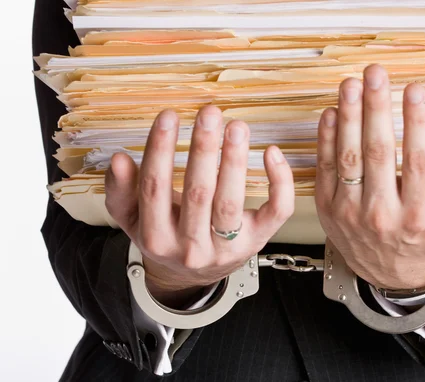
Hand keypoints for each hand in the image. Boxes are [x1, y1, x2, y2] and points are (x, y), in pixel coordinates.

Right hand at [105, 107, 293, 305]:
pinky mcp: (258, 240)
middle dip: (204, 150)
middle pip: (198, 194)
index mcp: (155, 238)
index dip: (160, 150)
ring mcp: (227, 247)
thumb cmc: (165, 234)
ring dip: (235, 161)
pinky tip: (272, 152)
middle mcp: (191, 247)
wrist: (194, 274)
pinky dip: (279, 183)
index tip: (168, 115)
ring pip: (231, 203)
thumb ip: (122, 191)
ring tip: (236, 127)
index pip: (155, 189)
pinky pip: (275, 211)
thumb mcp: (133, 218)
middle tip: (209, 113)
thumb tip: (118, 159)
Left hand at [315, 65, 424, 289]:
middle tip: (376, 74)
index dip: (417, 123)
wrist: (387, 269)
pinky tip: (332, 111)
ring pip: (348, 157)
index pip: (419, 161)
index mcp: (418, 215)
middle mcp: (382, 214)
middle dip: (377, 108)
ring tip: (352, 84)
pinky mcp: (327, 208)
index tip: (415, 90)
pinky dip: (326, 138)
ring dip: (349, 116)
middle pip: (378, 153)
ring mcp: (350, 212)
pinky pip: (325, 168)